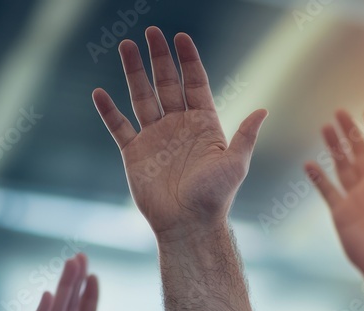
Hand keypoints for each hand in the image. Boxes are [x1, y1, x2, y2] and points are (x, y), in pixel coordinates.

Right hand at [92, 27, 267, 240]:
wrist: (188, 225)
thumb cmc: (215, 198)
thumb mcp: (235, 164)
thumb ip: (245, 135)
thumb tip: (263, 110)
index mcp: (204, 123)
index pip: (195, 83)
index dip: (188, 60)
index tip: (181, 37)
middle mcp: (178, 125)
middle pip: (167, 83)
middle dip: (159, 58)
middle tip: (151, 32)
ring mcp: (155, 137)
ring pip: (142, 97)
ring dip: (134, 72)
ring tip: (126, 46)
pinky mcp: (134, 153)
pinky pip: (119, 126)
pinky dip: (109, 111)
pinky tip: (100, 92)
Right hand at [306, 110, 363, 280]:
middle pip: (359, 153)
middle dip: (349, 132)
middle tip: (339, 111)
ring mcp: (357, 201)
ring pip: (342, 167)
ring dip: (334, 147)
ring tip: (325, 127)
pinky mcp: (342, 215)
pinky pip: (328, 192)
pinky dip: (318, 179)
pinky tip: (310, 164)